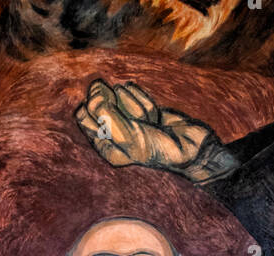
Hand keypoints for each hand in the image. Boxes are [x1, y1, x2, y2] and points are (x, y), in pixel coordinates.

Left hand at [76, 79, 214, 179]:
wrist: (189, 147)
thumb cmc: (158, 148)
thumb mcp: (129, 136)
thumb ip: (106, 114)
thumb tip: (94, 90)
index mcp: (103, 146)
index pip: (84, 115)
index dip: (97, 106)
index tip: (112, 107)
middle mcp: (111, 133)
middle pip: (100, 100)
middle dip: (117, 104)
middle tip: (134, 116)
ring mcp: (125, 119)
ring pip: (119, 95)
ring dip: (136, 105)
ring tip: (150, 122)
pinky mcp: (139, 108)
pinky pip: (133, 92)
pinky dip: (145, 100)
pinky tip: (155, 116)